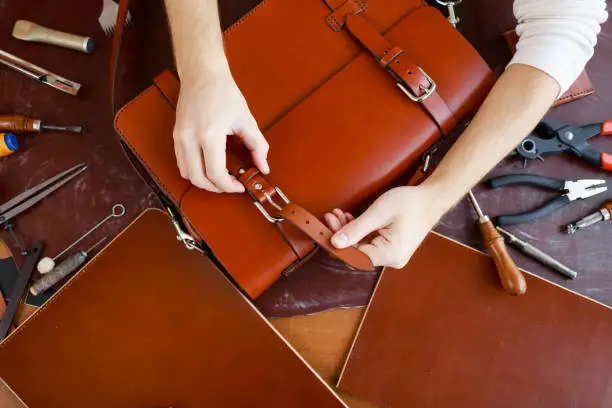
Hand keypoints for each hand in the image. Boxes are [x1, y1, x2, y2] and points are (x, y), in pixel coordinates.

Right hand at [173, 74, 268, 192]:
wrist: (202, 74)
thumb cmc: (224, 93)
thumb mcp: (246, 120)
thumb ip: (258, 146)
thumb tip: (263, 167)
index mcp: (209, 135)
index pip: (215, 174)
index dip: (228, 186)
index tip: (239, 186)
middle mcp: (190, 139)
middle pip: (198, 179)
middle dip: (215, 188)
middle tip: (230, 185)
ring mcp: (179, 138)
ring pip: (186, 174)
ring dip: (203, 181)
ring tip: (220, 178)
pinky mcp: (175, 136)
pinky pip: (181, 163)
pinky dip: (194, 171)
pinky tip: (208, 166)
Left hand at [324, 186, 444, 268]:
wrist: (432, 199)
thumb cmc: (410, 203)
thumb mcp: (379, 212)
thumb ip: (356, 228)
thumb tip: (335, 242)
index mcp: (390, 254)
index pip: (355, 255)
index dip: (337, 244)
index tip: (324, 229)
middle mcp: (391, 259)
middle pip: (357, 251)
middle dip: (342, 234)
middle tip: (330, 216)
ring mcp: (392, 255)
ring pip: (362, 246)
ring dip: (349, 230)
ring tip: (337, 214)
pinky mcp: (391, 248)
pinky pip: (370, 242)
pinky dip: (359, 231)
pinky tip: (349, 218)